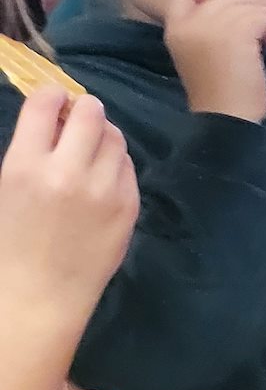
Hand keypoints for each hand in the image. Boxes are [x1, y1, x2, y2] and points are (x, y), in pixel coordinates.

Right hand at [0, 88, 137, 323]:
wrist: (40, 294)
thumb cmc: (12, 241)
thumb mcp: (7, 187)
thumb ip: (32, 151)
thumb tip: (57, 117)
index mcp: (25, 166)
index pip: (47, 103)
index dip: (52, 95)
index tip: (55, 100)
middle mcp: (67, 172)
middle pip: (92, 112)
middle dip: (84, 110)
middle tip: (78, 121)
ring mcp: (104, 190)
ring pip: (115, 137)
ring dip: (103, 136)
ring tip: (90, 150)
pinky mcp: (129, 206)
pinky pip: (128, 167)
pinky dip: (116, 164)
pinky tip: (102, 177)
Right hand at [164, 0, 265, 120]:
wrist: (225, 117)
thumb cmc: (218, 93)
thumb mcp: (203, 55)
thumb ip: (210, 30)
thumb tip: (242, 9)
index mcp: (174, 28)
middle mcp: (189, 23)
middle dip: (258, 1)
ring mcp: (212, 27)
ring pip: (251, 7)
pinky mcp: (237, 34)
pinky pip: (264, 18)